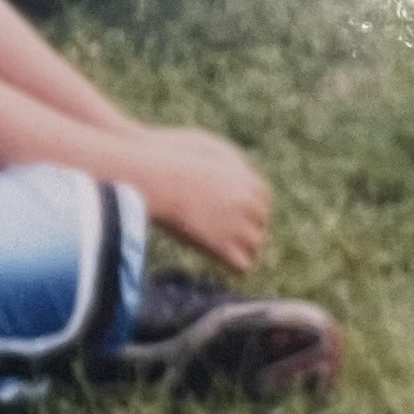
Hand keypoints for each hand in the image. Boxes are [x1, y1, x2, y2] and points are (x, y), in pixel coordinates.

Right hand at [134, 126, 269, 275]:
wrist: (152, 177)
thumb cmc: (171, 157)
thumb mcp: (210, 148)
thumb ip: (230, 164)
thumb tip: (239, 174)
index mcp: (251, 182)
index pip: (260, 205)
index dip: (240, 210)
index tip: (219, 212)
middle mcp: (252, 205)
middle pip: (258, 226)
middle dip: (240, 229)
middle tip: (210, 228)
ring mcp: (239, 226)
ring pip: (253, 247)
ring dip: (236, 247)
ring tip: (210, 243)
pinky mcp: (222, 246)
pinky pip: (241, 266)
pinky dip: (230, 264)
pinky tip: (211, 255)